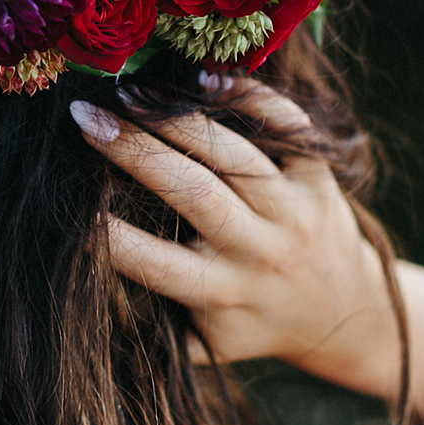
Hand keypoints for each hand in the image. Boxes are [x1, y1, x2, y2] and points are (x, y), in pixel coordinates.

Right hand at [71, 78, 399, 393]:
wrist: (351, 317)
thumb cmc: (259, 324)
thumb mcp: (211, 345)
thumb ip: (159, 332)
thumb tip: (91, 302)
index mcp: (223, 294)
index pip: (157, 264)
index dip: (111, 236)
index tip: (72, 202)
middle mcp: (259, 252)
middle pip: (194, 193)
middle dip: (134, 152)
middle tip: (85, 118)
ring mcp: (293, 212)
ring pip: (234, 156)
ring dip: (176, 119)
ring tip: (128, 92)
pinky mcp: (321, 181)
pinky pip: (289, 128)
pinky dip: (251, 98)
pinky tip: (203, 79)